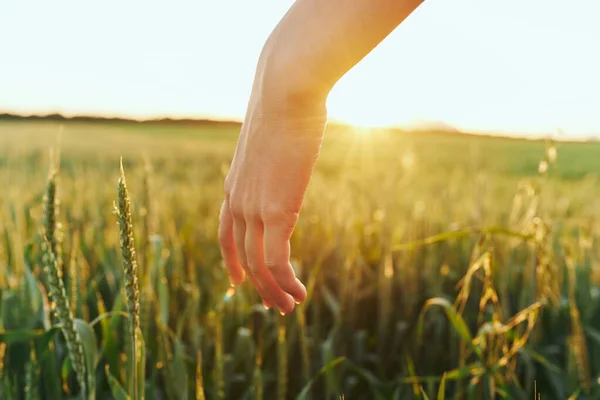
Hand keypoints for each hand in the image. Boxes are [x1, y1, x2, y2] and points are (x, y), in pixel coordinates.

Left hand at [218, 89, 326, 314]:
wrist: (285, 91)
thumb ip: (273, 157)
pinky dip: (286, 282)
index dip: (231, 261)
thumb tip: (287, 151)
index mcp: (233, 185)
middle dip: (258, 285)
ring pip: (258, 265)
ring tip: (290, 307)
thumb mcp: (272, 138)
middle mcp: (236, 201)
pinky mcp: (275, 211)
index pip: (225, 233)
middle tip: (274, 304)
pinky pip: (277, 260)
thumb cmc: (285, 107)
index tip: (237, 281)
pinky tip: (300, 293)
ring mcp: (253, 208)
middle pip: (242, 256)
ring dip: (274, 291)